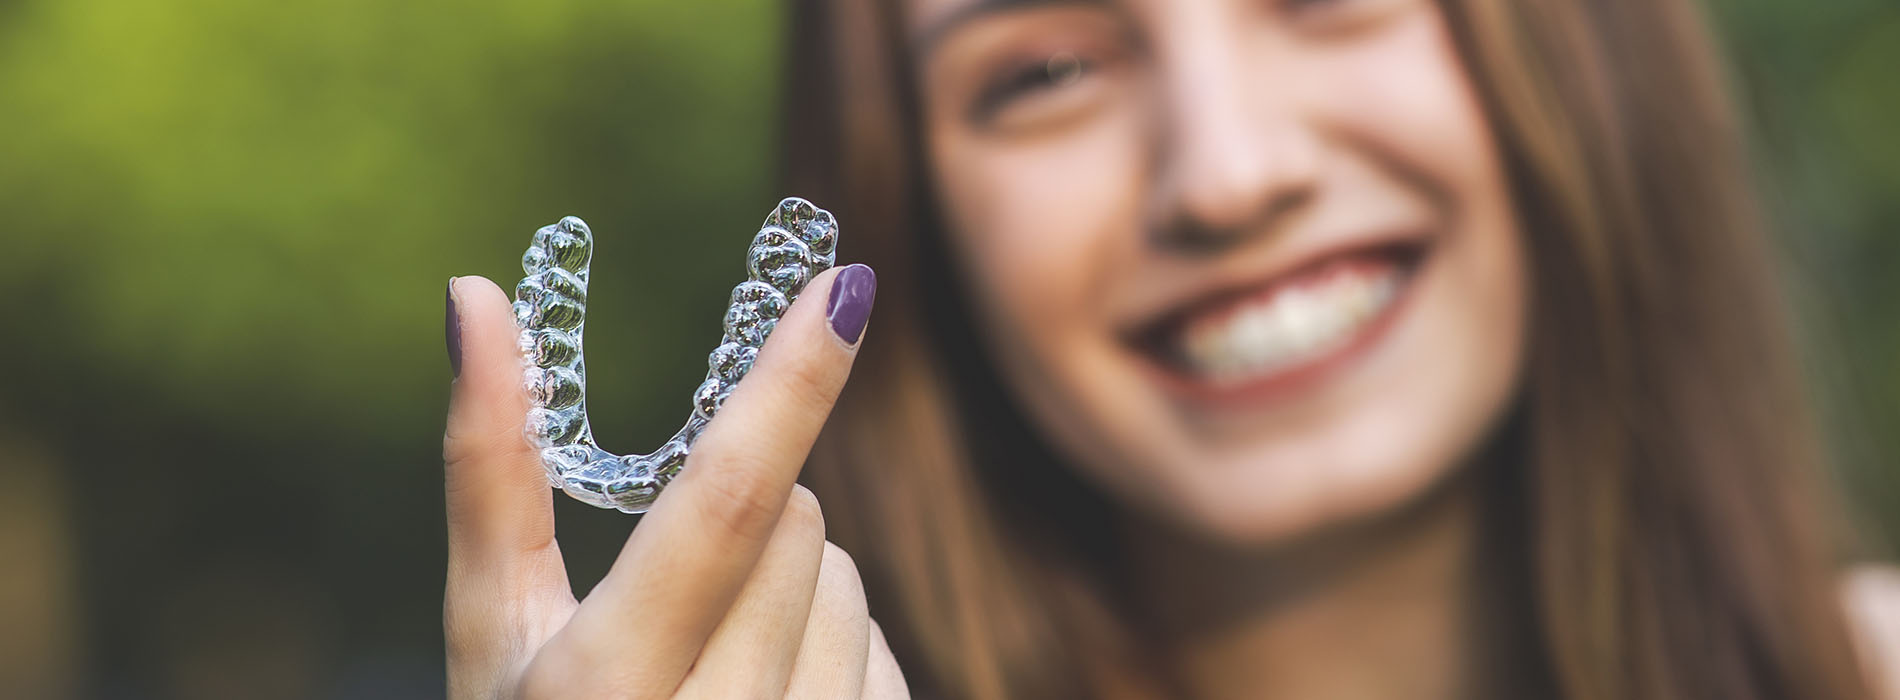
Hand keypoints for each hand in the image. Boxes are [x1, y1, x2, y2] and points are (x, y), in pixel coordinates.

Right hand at [441, 266, 906, 697]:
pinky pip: (885, 652)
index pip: (719, 508)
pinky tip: (768, 694)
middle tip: (682, 579)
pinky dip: (837, 645)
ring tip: (713, 655)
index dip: (788, 388)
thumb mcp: (492, 632)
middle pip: (798, 527)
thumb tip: (477, 293)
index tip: (849, 285)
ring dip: (794, 583)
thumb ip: (490, 469)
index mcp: (603, 688)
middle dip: (752, 513)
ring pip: (849, 583)